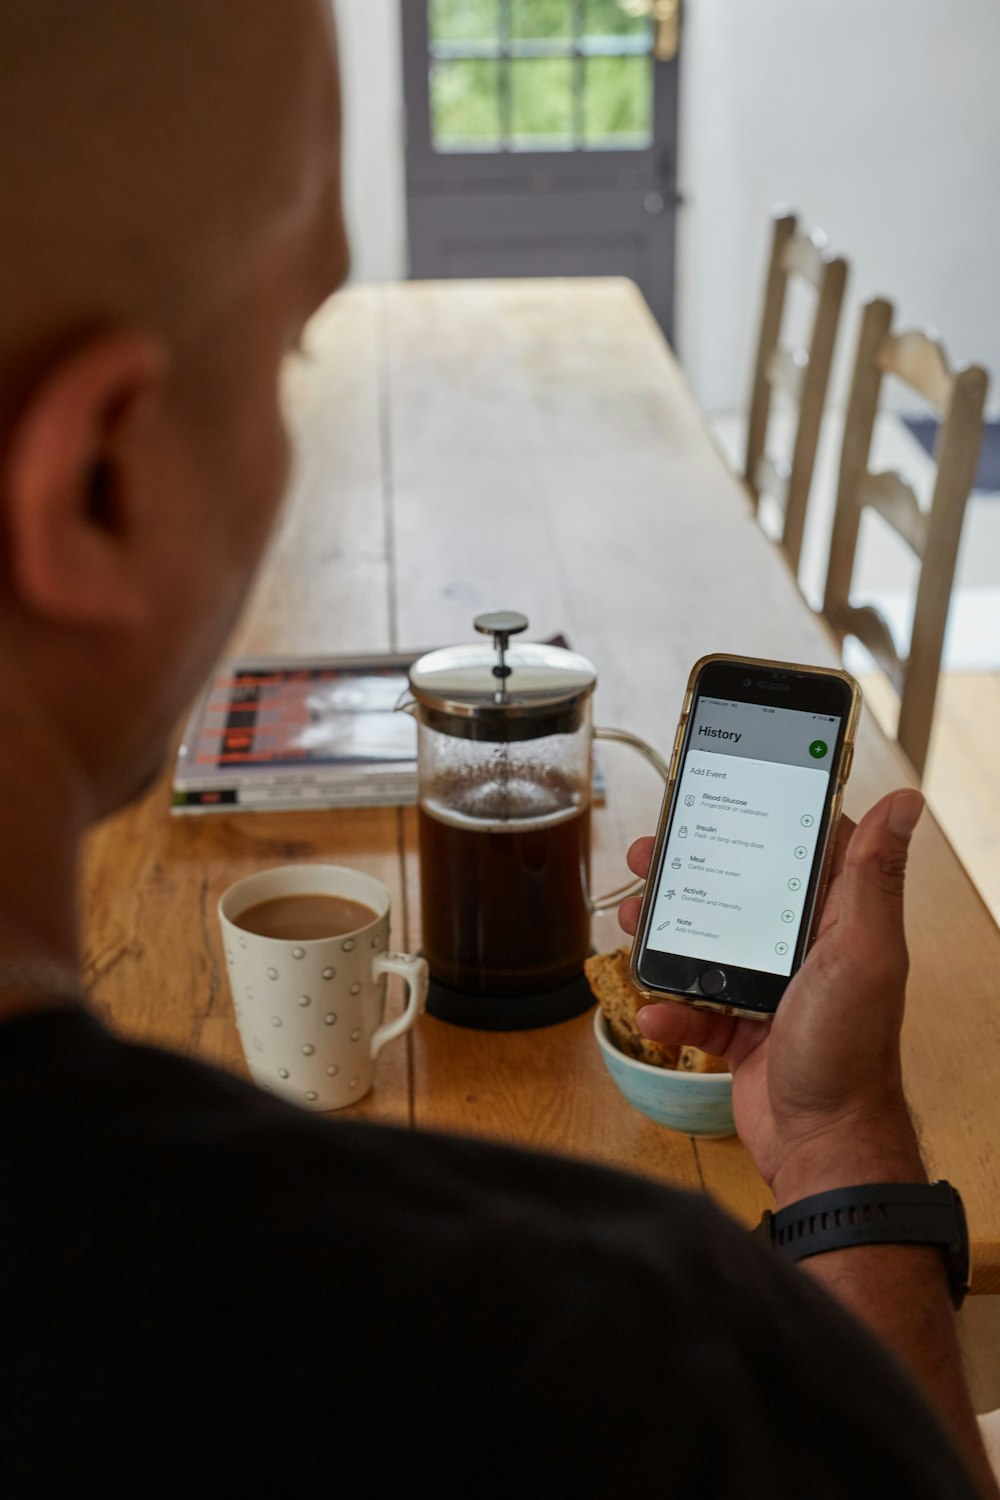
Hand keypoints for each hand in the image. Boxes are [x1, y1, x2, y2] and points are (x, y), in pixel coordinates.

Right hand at [618, 790, 926, 1203]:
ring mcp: (770, 990)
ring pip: (706, 944)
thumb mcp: (862, 951)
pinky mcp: (741, 1031)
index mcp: (837, 921)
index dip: (763, 820)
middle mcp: (803, 951)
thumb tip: (905, 804)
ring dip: (665, 934)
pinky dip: (669, 1010)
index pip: (802, 850)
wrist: (823, 1145)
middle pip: (739, 892)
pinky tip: (654, 1012)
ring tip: (633, 922)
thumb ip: (874, 876)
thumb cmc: (850, 1052)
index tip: (724, 796)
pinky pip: (694, 1008)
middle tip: (649, 857)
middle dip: (691, 873)